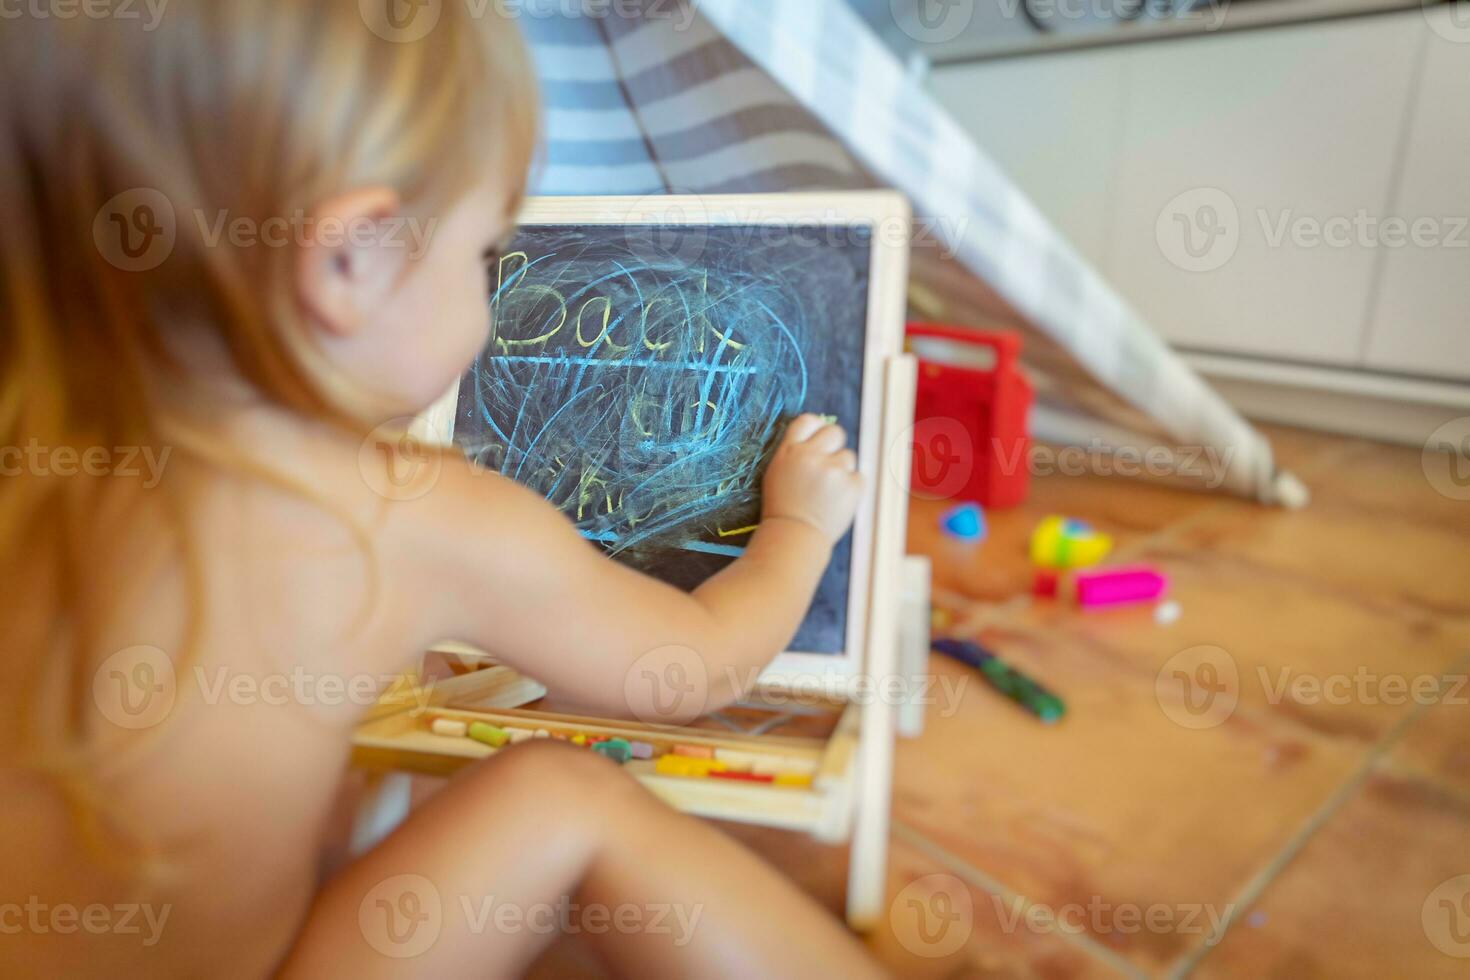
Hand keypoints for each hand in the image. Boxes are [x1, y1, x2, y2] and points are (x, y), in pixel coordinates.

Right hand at [761, 414, 862, 544]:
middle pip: (835, 432)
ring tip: (828, 492)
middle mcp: (812, 455)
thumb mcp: (777, 472)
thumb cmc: (782, 507)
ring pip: (848, 456)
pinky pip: (858, 477)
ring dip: (842, 470)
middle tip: (828, 465)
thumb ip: (795, 451)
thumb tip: (818, 433)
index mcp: (790, 450)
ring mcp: (833, 470)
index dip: (816, 428)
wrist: (794, 536)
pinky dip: (851, 488)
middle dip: (834, 445)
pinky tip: (836, 501)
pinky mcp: (852, 486)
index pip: (808, 420)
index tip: (818, 439)